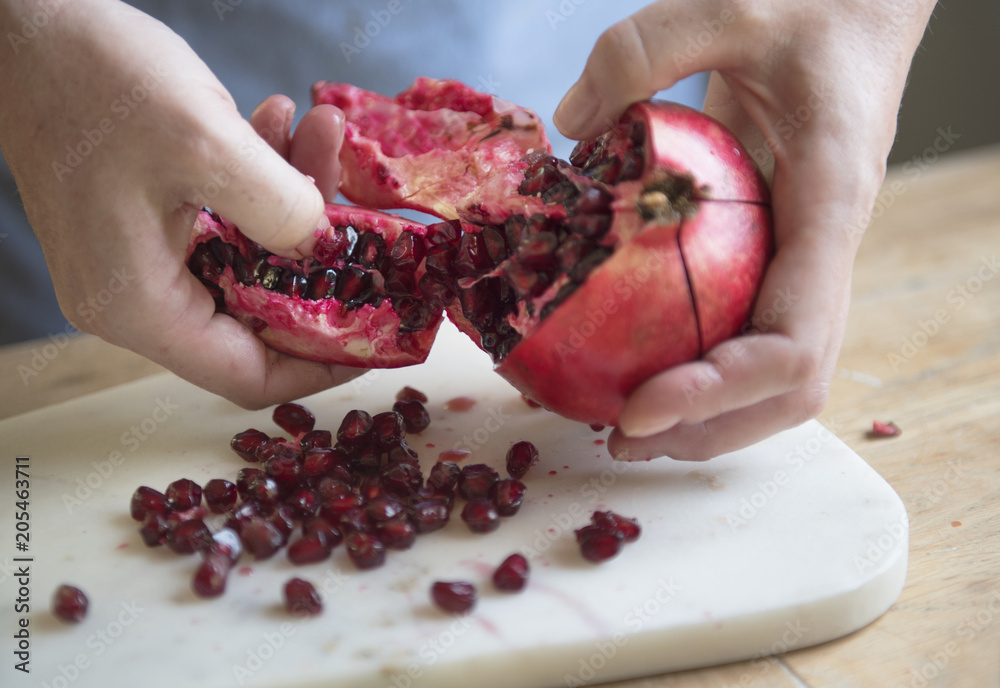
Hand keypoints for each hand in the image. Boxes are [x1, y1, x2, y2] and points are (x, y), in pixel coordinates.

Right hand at [0, 0, 357, 406]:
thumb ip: (281, 210)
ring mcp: (136, 261)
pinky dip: (258, 183)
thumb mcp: (206, 144)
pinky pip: (221, 223)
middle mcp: (134, 299)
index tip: (379, 333)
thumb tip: (324, 247)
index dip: (321, 364)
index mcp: (140, 306)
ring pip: (248, 260)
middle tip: (363, 211)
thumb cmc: (94, 79)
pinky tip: (279, 123)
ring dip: (294, 201)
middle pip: (256, 316)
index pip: (247, 376)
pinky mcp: (142, 223)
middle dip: (320, 261)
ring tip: (322, 132)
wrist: (23, 22)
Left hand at [554, 0, 934, 459]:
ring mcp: (804, 255)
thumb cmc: (813, 0)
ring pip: (775, 372)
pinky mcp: (775, 249)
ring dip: (706, 415)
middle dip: (711, 429)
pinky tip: (637, 360)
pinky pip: (748, 329)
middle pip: (792, 385)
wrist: (860, 2)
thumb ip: (643, 52)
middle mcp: (825, 249)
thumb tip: (569, 127)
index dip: (719, 392)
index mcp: (830, 204)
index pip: (793, 340)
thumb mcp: (731, 2)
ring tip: (624, 425)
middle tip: (620, 436)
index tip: (638, 408)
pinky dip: (698, 365)